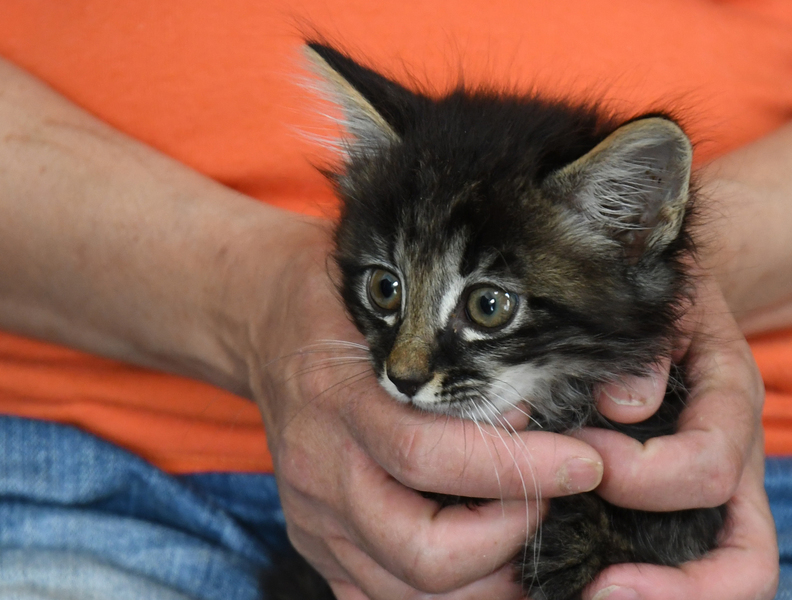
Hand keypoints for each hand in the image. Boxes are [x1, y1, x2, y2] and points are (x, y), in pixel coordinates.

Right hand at [248, 219, 605, 599]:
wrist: (260, 324)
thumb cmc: (333, 305)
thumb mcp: (387, 297)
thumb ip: (450, 345)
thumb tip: (544, 396)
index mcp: (335, 397)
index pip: (429, 456)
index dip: (517, 469)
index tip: (582, 462)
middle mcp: (319, 469)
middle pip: (421, 551)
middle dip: (510, 538)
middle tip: (554, 500)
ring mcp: (314, 517)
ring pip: (410, 591)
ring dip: (489, 575)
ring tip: (531, 530)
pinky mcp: (316, 543)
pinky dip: (445, 596)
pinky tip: (483, 563)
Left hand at [580, 276, 777, 599]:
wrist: (665, 299)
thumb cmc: (656, 302)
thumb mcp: (657, 308)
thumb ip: (646, 349)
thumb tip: (624, 406)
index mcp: (727, 406)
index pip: (707, 468)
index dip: (645, 476)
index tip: (587, 456)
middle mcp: (728, 461)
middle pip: (743, 559)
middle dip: (681, 588)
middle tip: (602, 591)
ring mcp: (707, 493)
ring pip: (720, 574)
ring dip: (662, 597)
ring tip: (592, 598)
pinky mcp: (669, 504)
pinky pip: (672, 558)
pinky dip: (642, 581)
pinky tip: (582, 584)